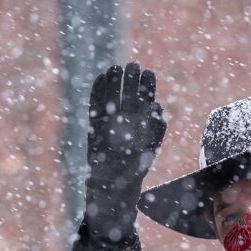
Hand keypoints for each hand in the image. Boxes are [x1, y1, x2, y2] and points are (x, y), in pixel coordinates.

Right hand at [87, 62, 167, 188]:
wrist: (114, 185)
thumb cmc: (135, 169)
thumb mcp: (150, 149)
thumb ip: (155, 129)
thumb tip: (157, 107)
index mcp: (141, 122)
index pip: (145, 97)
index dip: (147, 84)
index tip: (148, 72)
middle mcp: (124, 119)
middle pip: (128, 93)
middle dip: (130, 78)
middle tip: (132, 65)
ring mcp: (108, 121)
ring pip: (111, 95)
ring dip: (113, 81)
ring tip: (114, 68)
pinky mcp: (93, 125)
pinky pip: (94, 104)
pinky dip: (96, 91)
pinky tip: (100, 78)